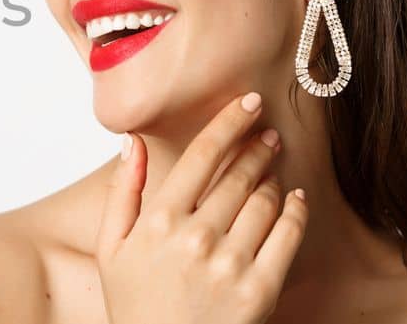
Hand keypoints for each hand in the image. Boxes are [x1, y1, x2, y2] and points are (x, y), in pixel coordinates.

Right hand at [95, 92, 307, 323]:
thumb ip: (122, 193)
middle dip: (258, 147)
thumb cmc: (136, 305)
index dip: (229, 122)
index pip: (202, 155)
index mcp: (158, 221)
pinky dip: (296, 210)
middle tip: (268, 134)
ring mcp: (231, 263)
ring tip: (273, 170)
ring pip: (266, 200)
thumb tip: (133, 143)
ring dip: (274, 178)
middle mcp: (196, 237)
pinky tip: (295, 198)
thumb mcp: (110, 249)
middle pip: (240, 174)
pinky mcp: (260, 289)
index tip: (247, 103)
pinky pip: (288, 235)